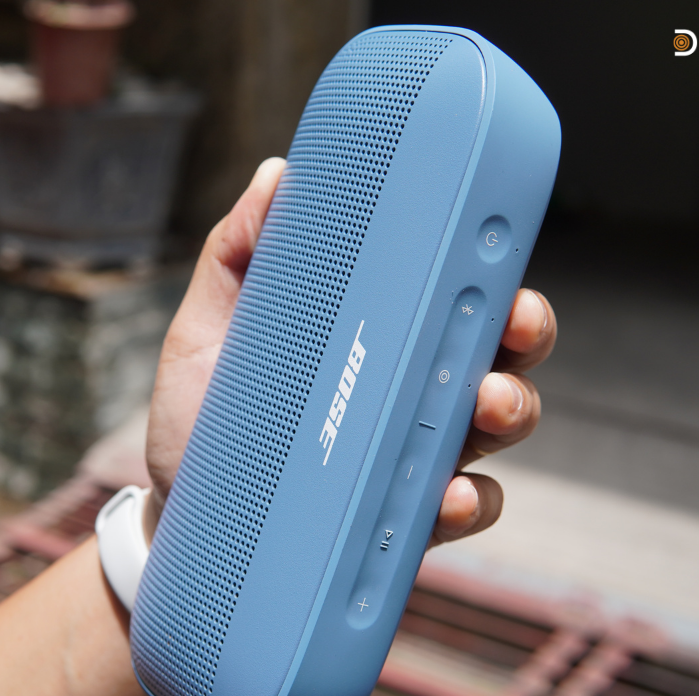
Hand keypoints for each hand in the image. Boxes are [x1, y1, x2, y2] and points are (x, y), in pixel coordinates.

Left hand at [144, 158, 556, 545]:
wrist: (176, 513)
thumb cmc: (200, 420)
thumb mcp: (206, 332)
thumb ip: (237, 256)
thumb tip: (276, 175)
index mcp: (375, 340)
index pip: (447, 296)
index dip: (487, 268)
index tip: (498, 243)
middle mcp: (407, 394)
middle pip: (495, 354)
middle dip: (523, 332)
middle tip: (513, 318)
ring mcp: (411, 456)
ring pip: (495, 427)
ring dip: (510, 408)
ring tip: (485, 402)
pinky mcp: (401, 518)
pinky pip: (462, 509)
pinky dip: (467, 502)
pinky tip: (447, 495)